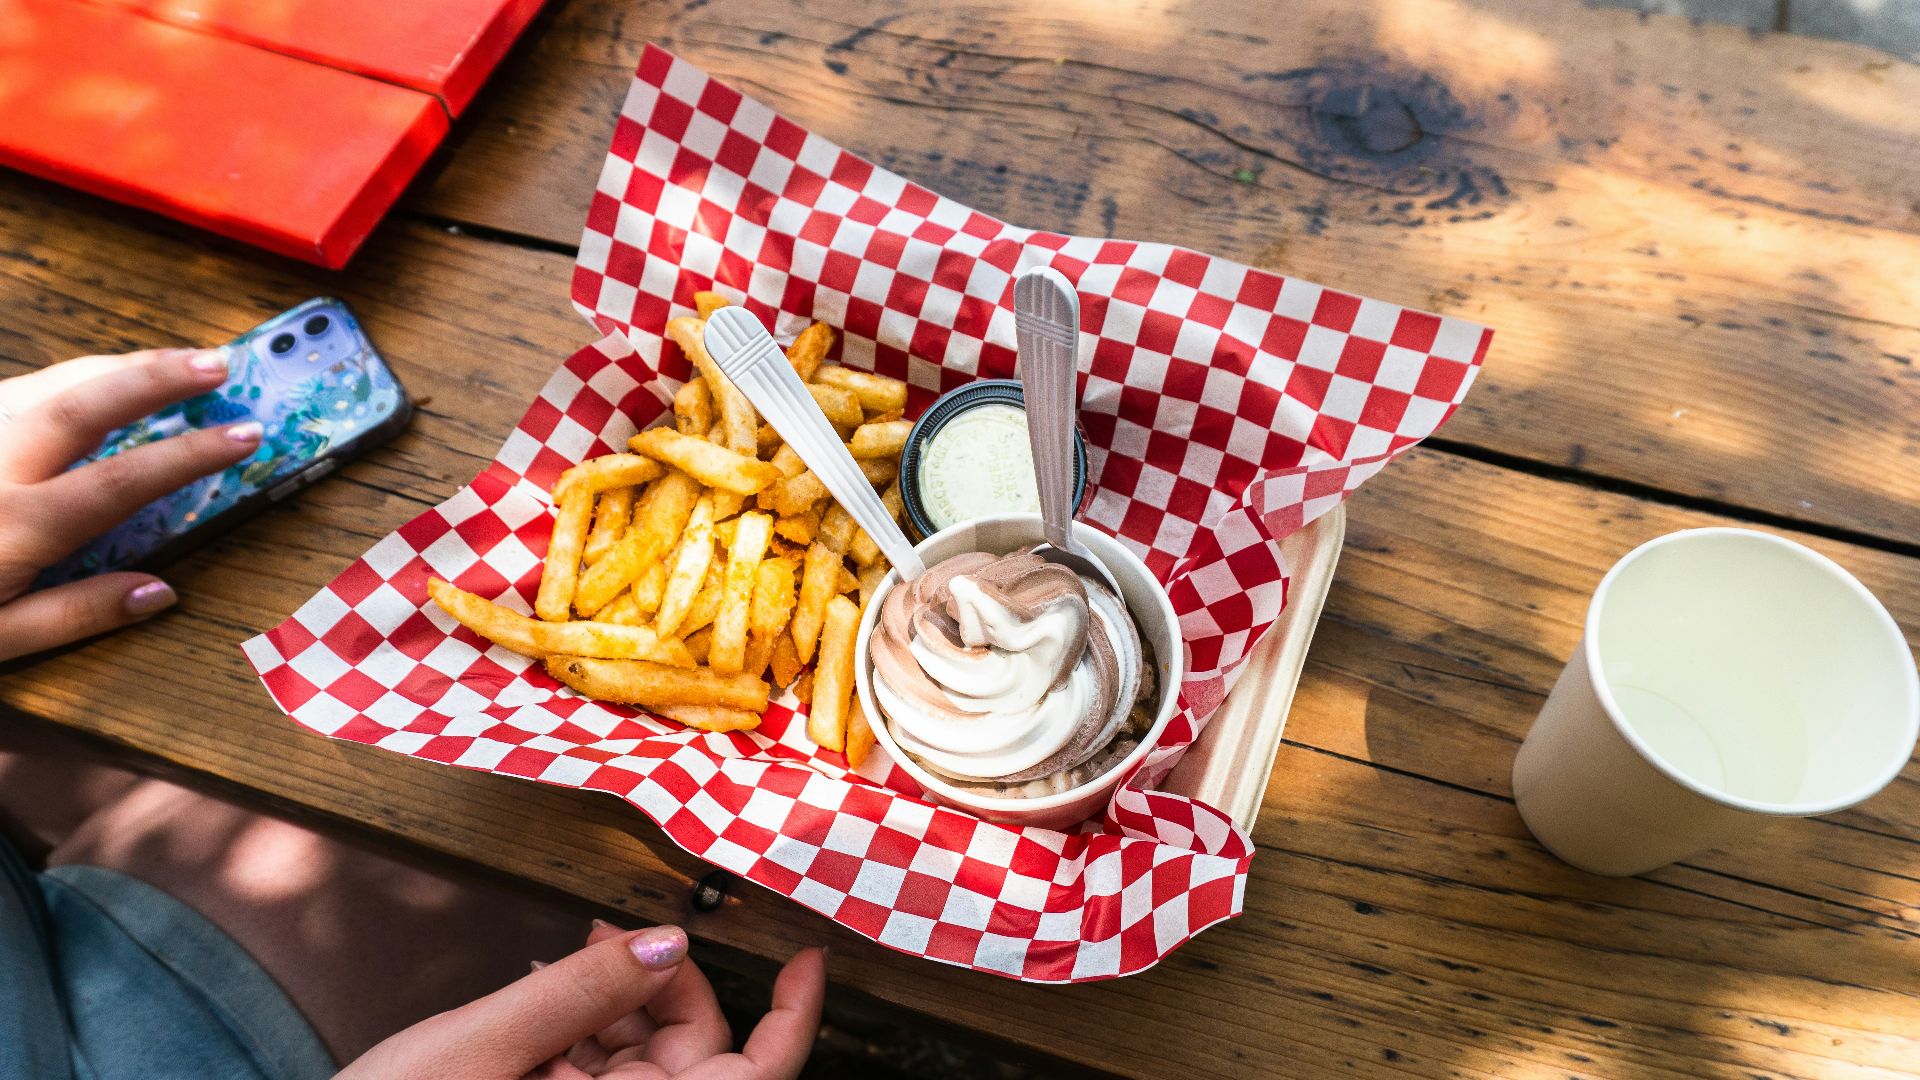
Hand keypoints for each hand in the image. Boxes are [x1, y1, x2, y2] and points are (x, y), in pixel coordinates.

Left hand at [0, 348, 261, 661]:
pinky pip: (8, 395)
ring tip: (170, 362)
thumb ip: (76, 615)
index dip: (193, 452)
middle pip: (84, 401)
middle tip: (219, 361)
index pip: (125, 478)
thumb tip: (160, 592)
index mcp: (15, 527)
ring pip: (42, 382)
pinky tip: (86, 387)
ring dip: (112, 366)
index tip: (246, 433)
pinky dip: (58, 383)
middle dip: (158, 374)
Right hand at [337, 922, 825, 1079]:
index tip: (810, 958)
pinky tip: (538, 993)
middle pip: (696, 1050)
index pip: (754, 1076)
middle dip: (665, 982)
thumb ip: (575, 995)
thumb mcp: (479, 1048)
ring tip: (557, 963)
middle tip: (608, 933)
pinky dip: (578, 1029)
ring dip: (613, 1003)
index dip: (795, 1020)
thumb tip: (667, 944)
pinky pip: (598, 1072)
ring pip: (645, 1058)